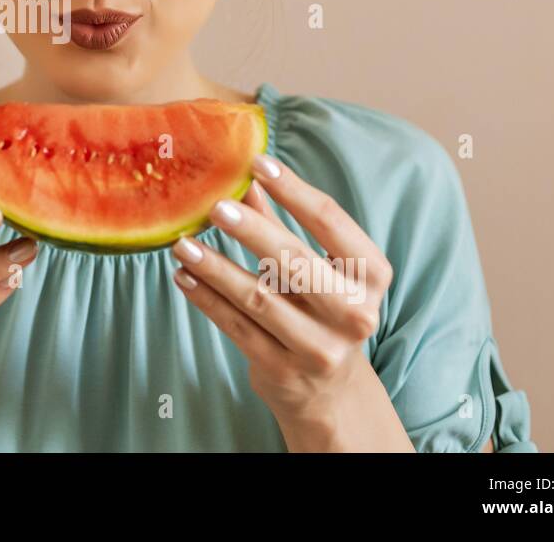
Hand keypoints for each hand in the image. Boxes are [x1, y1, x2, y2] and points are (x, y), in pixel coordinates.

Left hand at [170, 154, 394, 430]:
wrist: (329, 390)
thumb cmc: (321, 310)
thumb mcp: (317, 267)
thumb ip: (280, 223)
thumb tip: (241, 177)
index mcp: (371, 275)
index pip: (331, 222)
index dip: (293, 190)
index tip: (258, 163)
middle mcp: (354, 313)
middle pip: (295, 262)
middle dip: (253, 231)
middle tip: (216, 206)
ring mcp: (319, 347)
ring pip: (258, 298)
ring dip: (215, 268)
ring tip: (183, 243)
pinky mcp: (283, 370)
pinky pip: (236, 327)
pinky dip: (206, 299)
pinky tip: (183, 275)